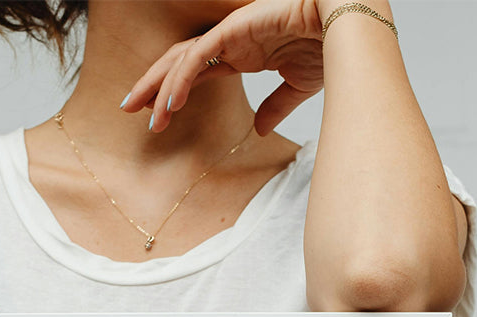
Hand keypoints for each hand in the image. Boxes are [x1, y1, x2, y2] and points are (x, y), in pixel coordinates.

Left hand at [123, 0, 324, 137]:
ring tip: (146, 116)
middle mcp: (232, 41)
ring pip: (182, 59)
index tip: (156, 117)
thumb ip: (275, 107)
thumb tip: (260, 129)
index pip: (196, 72)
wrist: (347, 26)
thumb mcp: (297, 87)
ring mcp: (231, 32)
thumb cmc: (328, 46)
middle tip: (129, 109)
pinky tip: (168, 103)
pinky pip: (198, 56)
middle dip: (152, 85)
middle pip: (179, 63)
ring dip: (160, 88)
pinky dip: (180, 80)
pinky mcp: (234, 29)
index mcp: (243, 53)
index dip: (173, 92)